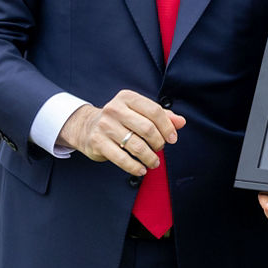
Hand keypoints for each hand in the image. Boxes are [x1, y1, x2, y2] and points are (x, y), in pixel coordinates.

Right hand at [58, 90, 185, 176]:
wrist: (86, 127)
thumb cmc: (120, 120)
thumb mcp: (139, 112)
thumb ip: (162, 116)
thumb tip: (181, 122)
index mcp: (127, 98)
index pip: (155, 111)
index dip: (168, 127)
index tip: (173, 138)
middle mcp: (114, 109)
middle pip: (147, 129)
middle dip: (159, 143)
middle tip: (160, 149)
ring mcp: (105, 126)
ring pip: (136, 145)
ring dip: (149, 157)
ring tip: (154, 162)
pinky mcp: (97, 142)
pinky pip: (122, 158)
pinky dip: (135, 167)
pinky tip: (141, 169)